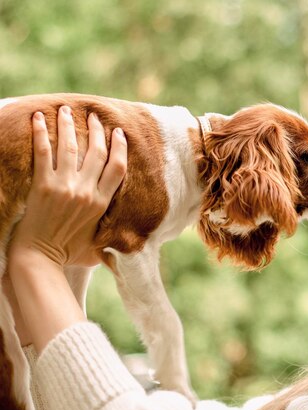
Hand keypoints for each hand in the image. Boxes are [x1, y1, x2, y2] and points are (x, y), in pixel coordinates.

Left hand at [8, 106, 126, 266]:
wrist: (39, 259)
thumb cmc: (67, 254)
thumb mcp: (97, 244)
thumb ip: (109, 233)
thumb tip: (125, 237)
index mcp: (102, 203)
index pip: (117, 167)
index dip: (119, 147)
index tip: (117, 133)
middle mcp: (87, 192)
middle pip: (97, 152)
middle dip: (97, 130)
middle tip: (94, 117)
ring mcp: (65, 187)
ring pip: (71, 147)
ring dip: (70, 125)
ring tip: (67, 110)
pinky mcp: (43, 186)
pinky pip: (43, 153)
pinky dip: (41, 133)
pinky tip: (39, 118)